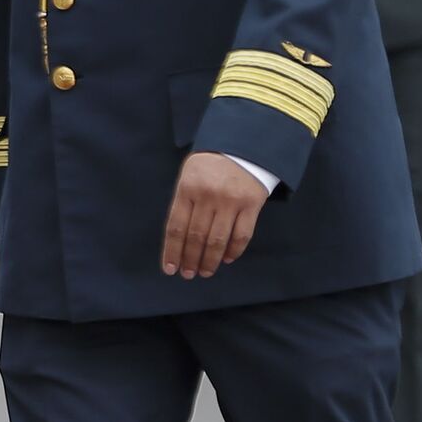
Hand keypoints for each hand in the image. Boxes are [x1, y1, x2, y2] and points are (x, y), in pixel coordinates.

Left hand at [161, 151, 271, 278]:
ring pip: (218, 240)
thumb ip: (184, 204)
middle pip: (196, 236)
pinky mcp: (252, 204)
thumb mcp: (188, 176)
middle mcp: (207, 196)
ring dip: (210, 260)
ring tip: (205, 272)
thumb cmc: (208, 165)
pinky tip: (226, 259)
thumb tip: (179, 239)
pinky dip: (234, 250)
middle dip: (190, 259)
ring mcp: (230, 201)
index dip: (172, 251)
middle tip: (188, 274)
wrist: (241, 146)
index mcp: (187, 188)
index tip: (169, 269)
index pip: (176, 227)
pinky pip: (242, 235)